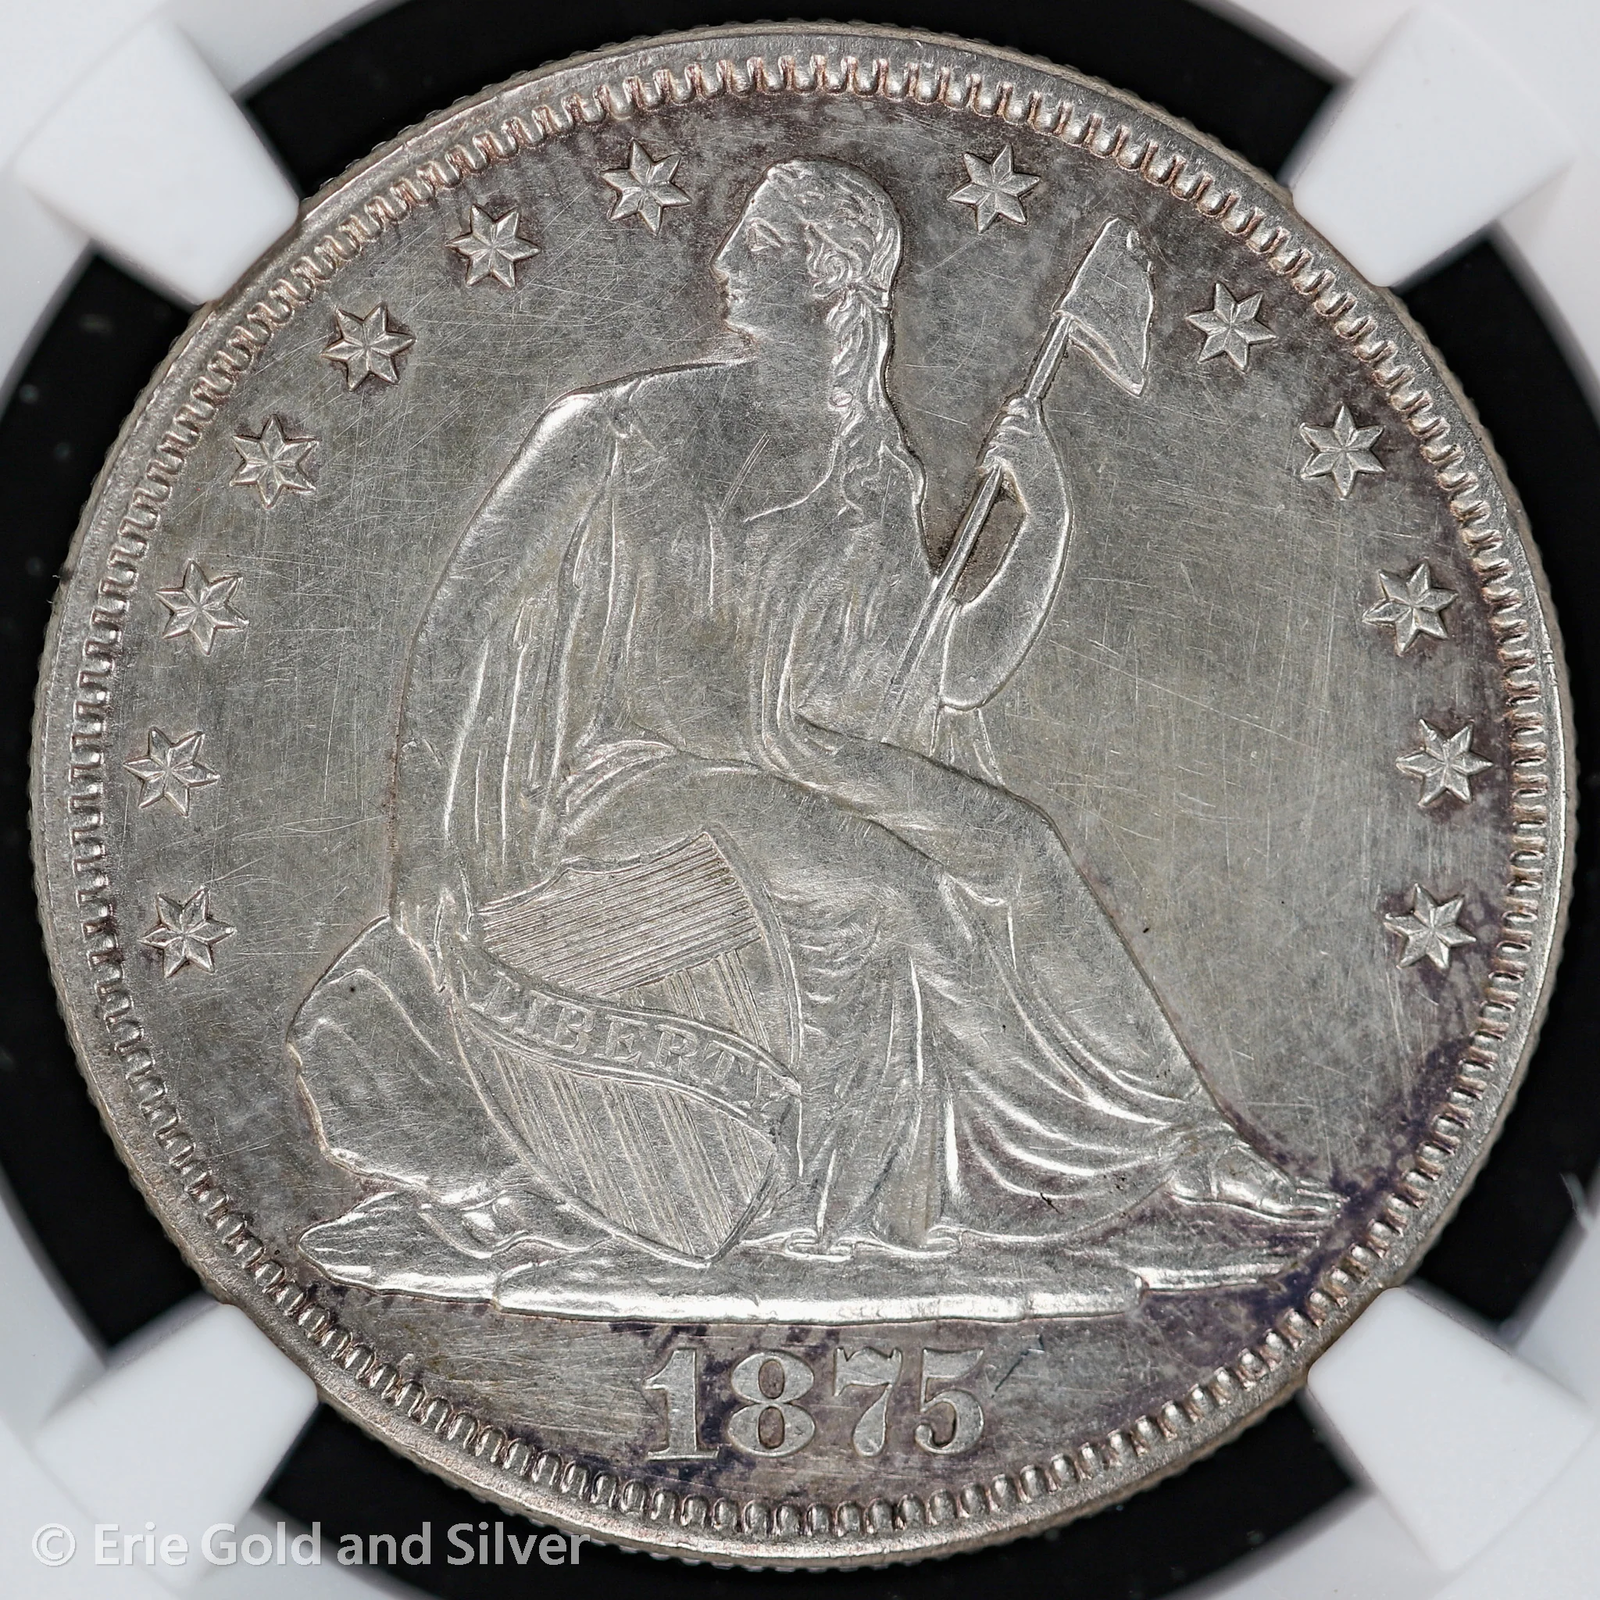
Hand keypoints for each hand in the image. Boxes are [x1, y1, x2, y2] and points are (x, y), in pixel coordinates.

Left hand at [979, 396, 1065, 519]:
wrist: (1048, 507)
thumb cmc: (1043, 489)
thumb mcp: (1042, 460)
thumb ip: (1031, 443)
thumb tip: (1011, 432)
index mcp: (1043, 436)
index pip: (1028, 408)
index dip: (1014, 407)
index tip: (1006, 411)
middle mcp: (1035, 438)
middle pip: (1008, 422)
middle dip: (999, 433)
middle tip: (995, 449)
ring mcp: (1025, 449)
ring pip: (999, 438)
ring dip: (992, 450)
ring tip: (993, 463)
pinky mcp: (1014, 460)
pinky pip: (994, 452)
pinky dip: (988, 461)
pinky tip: (988, 469)